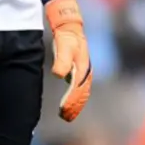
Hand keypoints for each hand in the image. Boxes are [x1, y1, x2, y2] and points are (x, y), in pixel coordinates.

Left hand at [46, 0, 91, 121]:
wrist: (70, 27)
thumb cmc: (67, 38)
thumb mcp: (64, 47)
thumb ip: (62, 61)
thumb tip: (59, 75)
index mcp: (83, 70)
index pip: (77, 91)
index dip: (71, 103)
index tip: (63, 112)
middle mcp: (86, 73)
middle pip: (81, 95)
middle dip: (74, 107)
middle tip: (65, 118)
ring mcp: (84, 72)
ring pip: (82, 93)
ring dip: (76, 104)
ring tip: (68, 115)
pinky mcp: (80, 71)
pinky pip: (79, 88)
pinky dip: (76, 97)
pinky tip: (69, 102)